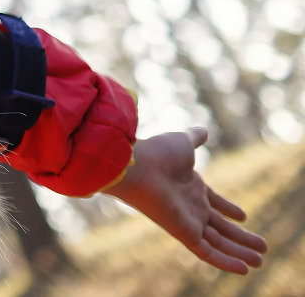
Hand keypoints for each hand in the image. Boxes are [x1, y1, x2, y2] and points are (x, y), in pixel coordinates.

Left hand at [107, 127, 266, 274]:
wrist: (136, 165)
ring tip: (260, 261)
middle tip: (262, 247)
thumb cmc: (157, 152)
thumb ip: (194, 138)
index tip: (244, 216)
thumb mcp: (183, 142)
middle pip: (221, 226)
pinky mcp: (184, 234)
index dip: (229, 209)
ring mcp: (188, 221)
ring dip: (240, 252)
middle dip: (241, 237)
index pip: (214, 202)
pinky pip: (207, 252)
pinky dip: (225, 262)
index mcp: (191, 187)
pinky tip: (244, 269)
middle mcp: (191, 206)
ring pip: (219, 242)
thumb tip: (204, 129)